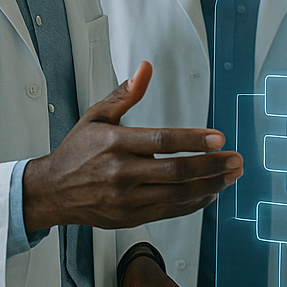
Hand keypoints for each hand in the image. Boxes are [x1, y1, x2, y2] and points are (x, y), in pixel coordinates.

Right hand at [22, 61, 241, 230]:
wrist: (50, 192)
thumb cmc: (76, 151)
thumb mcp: (96, 116)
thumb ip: (125, 94)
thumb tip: (145, 68)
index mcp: (115, 143)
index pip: (162, 141)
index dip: (194, 140)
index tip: (219, 138)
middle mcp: (122, 173)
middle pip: (176, 171)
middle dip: (212, 165)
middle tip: (236, 160)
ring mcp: (127, 199)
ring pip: (178, 194)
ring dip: (210, 185)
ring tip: (231, 176)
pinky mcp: (130, 217)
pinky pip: (170, 211)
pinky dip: (194, 203)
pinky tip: (211, 192)